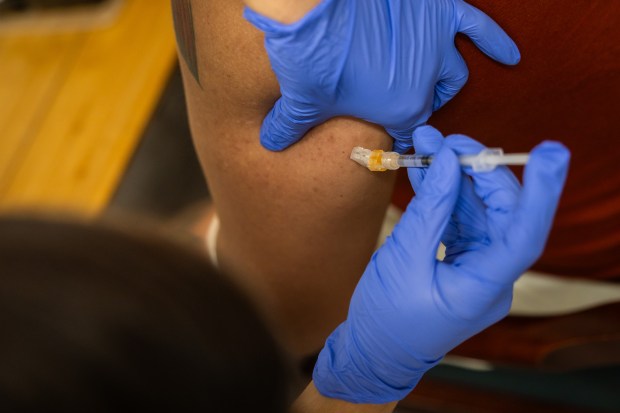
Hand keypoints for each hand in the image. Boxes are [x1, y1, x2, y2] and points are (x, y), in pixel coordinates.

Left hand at [244, 0, 519, 152]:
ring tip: (438, 86)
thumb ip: (289, 125)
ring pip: (455, 70)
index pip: (406, 132)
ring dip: (447, 81)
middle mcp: (427, 79)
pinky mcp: (438, 8)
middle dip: (417, 107)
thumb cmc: (312, 49)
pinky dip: (495, 41)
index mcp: (400, 108)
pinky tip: (510, 56)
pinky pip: (477, 26)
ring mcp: (436, 42)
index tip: (388, 138)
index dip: (395, 135)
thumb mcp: (299, 94)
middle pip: (430, 101)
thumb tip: (271, 143)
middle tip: (398, 103)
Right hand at [313, 126, 569, 402]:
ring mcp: (477, 267)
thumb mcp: (403, 259)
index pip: (525, 234)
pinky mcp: (461, 260)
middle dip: (478, 169)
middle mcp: (491, 275)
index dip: (540, 190)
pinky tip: (424, 171)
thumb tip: (446, 161)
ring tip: (427, 145)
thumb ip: (429, 209)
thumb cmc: (388, 317)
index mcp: (485, 286)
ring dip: (455, 176)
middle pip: (502, 212)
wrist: (375, 351)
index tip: (549, 151)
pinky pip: (459, 218)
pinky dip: (443, 193)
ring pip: (479, 210)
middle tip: (445, 139)